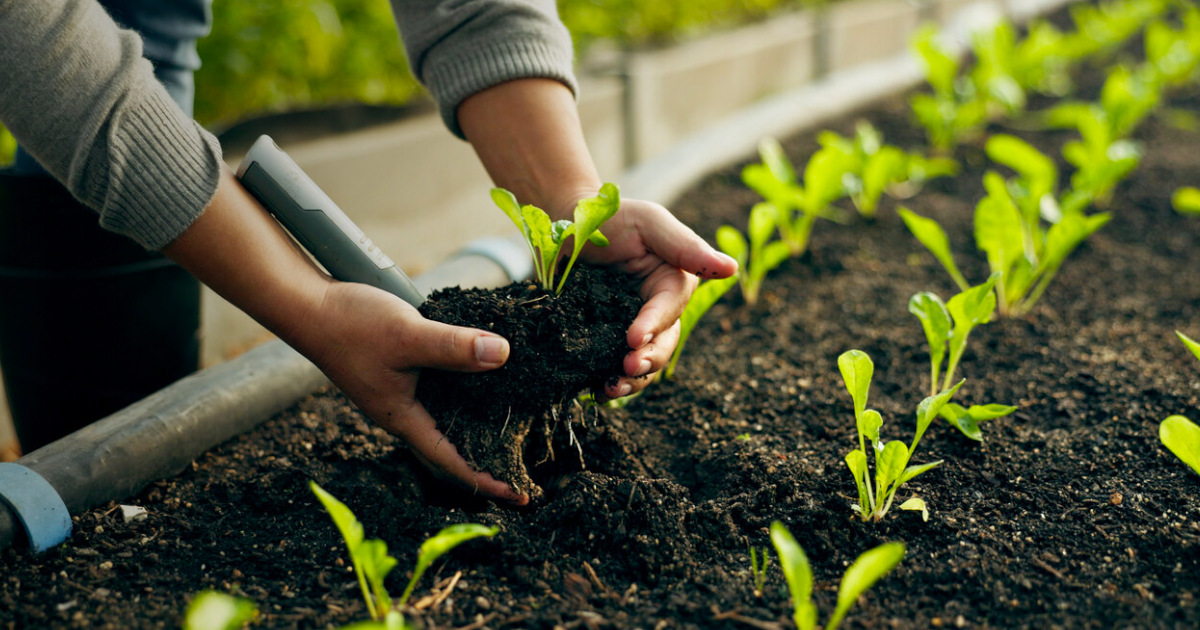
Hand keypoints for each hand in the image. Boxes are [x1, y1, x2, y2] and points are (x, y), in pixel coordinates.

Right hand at [304, 281, 529, 505]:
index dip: (487, 481)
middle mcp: (403, 413)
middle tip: (523, 471)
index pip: (452, 462)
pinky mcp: (401, 371)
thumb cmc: (351, 326)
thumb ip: (454, 347)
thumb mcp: (409, 335)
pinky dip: (465, 393)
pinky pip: (440, 392)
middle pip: (451, 449)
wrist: (310, 306)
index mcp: (403, 418)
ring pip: (446, 419)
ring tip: (513, 433)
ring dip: (478, 429)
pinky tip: (484, 379)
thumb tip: (503, 355)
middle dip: (486, 463)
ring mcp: (400, 393)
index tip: (520, 496)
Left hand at [575, 196, 737, 398]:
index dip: (654, 325)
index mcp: (673, 284)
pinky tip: (596, 391)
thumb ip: (686, 246)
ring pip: (644, 362)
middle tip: (626, 368)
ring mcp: (630, 327)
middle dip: (648, 360)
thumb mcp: (648, 223)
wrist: (564, 224)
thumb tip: (732, 269)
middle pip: (663, 344)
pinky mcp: (605, 339)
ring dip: (632, 380)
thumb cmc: (610, 216)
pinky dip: (609, 381)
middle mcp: (657, 311)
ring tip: (610, 388)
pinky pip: (613, 366)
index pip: (670, 309)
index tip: (632, 338)